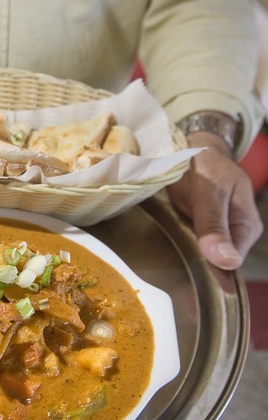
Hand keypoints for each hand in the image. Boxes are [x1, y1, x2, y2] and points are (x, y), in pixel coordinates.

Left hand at [167, 131, 262, 269]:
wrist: (193, 148)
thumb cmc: (204, 166)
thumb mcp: (208, 193)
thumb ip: (215, 226)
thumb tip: (229, 263)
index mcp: (247, 226)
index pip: (231, 264)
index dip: (211, 271)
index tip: (189, 271)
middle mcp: (237, 233)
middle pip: (218, 262)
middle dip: (198, 263)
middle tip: (175, 260)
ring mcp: (221, 231)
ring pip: (205, 255)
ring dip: (189, 255)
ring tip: (173, 247)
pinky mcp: (204, 228)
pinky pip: (195, 245)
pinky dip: (183, 245)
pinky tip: (173, 242)